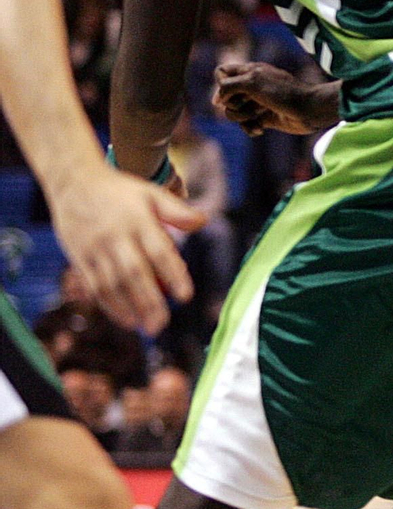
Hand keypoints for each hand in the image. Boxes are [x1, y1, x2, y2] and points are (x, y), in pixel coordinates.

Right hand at [49, 166, 206, 332]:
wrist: (73, 181)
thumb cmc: (119, 191)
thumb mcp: (150, 192)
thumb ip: (177, 210)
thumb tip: (202, 222)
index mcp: (138, 221)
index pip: (159, 251)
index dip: (173, 274)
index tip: (185, 296)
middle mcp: (116, 236)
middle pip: (134, 272)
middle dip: (149, 300)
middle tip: (163, 323)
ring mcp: (95, 248)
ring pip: (112, 283)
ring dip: (129, 307)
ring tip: (147, 327)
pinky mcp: (80, 256)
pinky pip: (93, 284)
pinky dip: (109, 305)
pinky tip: (126, 319)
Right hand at [213, 62, 328, 134]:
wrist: (310, 110)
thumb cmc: (283, 92)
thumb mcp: (253, 82)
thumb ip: (229, 85)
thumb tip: (217, 100)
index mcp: (249, 71)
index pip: (221, 73)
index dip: (220, 84)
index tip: (228, 93)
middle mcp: (251, 86)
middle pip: (225, 97)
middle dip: (234, 104)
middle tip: (251, 103)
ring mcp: (257, 103)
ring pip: (233, 112)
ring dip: (243, 117)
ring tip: (259, 116)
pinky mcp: (264, 118)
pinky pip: (246, 125)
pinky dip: (250, 128)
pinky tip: (260, 129)